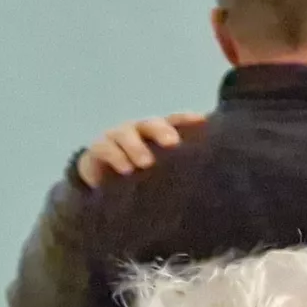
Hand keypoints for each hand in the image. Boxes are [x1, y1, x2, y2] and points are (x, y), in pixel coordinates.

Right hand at [73, 113, 202, 186]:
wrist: (104, 187)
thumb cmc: (142, 178)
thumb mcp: (163, 174)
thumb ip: (180, 171)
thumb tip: (208, 184)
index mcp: (157, 134)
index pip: (174, 121)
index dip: (187, 119)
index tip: (203, 120)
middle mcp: (139, 131)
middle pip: (151, 124)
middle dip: (162, 131)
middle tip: (173, 143)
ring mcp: (117, 137)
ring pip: (126, 134)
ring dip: (136, 147)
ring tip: (146, 163)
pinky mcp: (98, 148)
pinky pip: (105, 148)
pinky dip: (116, 157)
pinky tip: (125, 169)